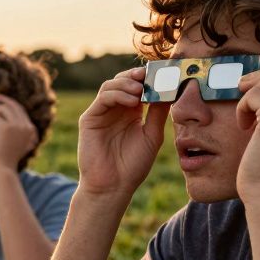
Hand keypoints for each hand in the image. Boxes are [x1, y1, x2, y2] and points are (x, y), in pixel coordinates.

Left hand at [0, 94, 37, 172]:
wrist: (2, 170)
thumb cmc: (4, 160)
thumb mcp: (12, 144)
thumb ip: (13, 132)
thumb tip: (3, 118)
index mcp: (30, 130)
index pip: (20, 110)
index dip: (10, 103)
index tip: (1, 99)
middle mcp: (26, 126)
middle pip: (13, 105)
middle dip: (2, 100)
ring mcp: (17, 126)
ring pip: (2, 108)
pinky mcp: (5, 127)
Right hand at [77, 67, 168, 198]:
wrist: (113, 186)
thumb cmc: (133, 165)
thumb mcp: (152, 135)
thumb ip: (158, 113)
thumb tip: (170, 89)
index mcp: (131, 112)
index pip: (138, 86)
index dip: (149, 77)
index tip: (165, 73)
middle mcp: (115, 110)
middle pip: (123, 81)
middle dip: (137, 76)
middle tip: (152, 74)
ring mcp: (101, 113)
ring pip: (111, 85)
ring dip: (127, 83)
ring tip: (141, 89)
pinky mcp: (90, 119)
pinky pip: (103, 98)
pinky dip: (117, 94)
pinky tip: (131, 100)